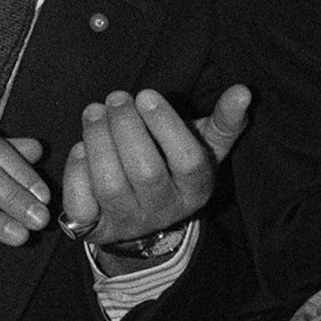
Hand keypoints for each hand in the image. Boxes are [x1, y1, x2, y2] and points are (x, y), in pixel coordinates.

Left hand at [59, 84, 248, 252]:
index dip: (165, 126)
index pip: (188, 160)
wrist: (143, 215)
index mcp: (197, 189)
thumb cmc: (174, 166)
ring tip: (93, 111)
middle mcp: (166, 210)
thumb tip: (244, 92)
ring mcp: (129, 222)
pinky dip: (76, 173)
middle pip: (145, 172)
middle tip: (116, 97)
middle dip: (126, 128)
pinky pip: (81, 205)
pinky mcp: (96, 228)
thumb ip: (225, 120)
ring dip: (98, 142)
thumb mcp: (204, 146)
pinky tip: (80, 148)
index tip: (146, 94)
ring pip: (110, 185)